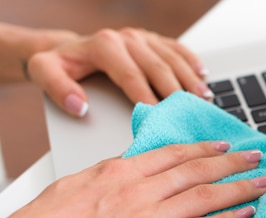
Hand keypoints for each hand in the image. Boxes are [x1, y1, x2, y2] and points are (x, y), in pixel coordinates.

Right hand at [0, 141, 265, 217]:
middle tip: (256, 157)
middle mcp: (139, 190)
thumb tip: (132, 170)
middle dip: (232, 162)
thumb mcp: (77, 186)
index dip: (204, 149)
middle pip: (197, 170)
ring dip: (240, 187)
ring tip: (263, 182)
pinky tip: (247, 215)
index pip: (173, 154)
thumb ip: (111, 176)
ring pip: (205, 195)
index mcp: (119, 171)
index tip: (224, 146)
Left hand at [26, 27, 211, 116]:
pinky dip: (191, 61)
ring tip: (204, 98)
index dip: (147, 97)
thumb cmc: (61, 64)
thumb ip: (58, 88)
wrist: (68, 47)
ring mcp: (142, 37)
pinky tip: (204, 75)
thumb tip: (80, 106)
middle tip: (191, 112)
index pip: (131, 76)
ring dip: (190, 78)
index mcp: (105, 45)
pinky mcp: (153, 39)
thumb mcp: (45, 72)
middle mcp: (126, 38)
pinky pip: (177, 48)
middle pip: (158, 68)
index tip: (160, 116)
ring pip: (171, 58)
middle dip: (176, 91)